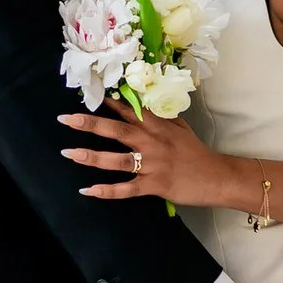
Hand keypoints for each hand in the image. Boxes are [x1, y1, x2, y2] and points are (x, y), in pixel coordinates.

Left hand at [58, 100, 229, 207]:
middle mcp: (152, 142)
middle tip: (66, 119)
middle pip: (116, 130)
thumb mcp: (179, 127)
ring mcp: (152, 165)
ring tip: (69, 153)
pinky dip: (107, 190)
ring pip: (117, 160)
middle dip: (90, 124)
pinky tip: (88, 190)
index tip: (88, 92)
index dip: (108, 101)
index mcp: (157, 126)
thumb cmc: (195, 152)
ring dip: (91, 156)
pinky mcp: (154, 185)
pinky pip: (126, 189)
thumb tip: (141, 102)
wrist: (216, 177)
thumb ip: (159, 116)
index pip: (129, 109)